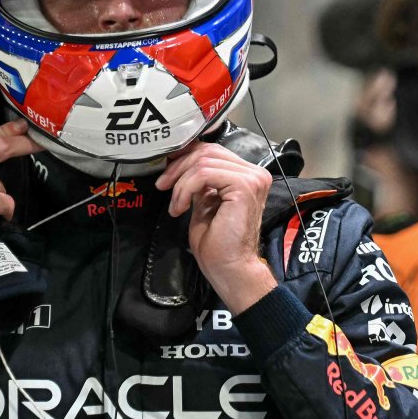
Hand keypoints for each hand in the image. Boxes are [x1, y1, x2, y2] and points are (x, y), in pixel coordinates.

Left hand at [156, 142, 276, 312]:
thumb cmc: (218, 244)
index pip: (213, 151)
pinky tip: (180, 209)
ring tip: (175, 205)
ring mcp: (252, 178)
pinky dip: (185, 189)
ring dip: (180, 182)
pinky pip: (204, 174)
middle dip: (179, 166)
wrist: (229, 268)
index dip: (186, 157)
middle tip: (163, 185)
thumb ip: (200, 182)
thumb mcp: (205, 203)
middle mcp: (255, 173)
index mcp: (248, 175)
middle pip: (208, 151)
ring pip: (204, 162)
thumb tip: (182, 164)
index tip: (166, 173)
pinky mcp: (244, 186)